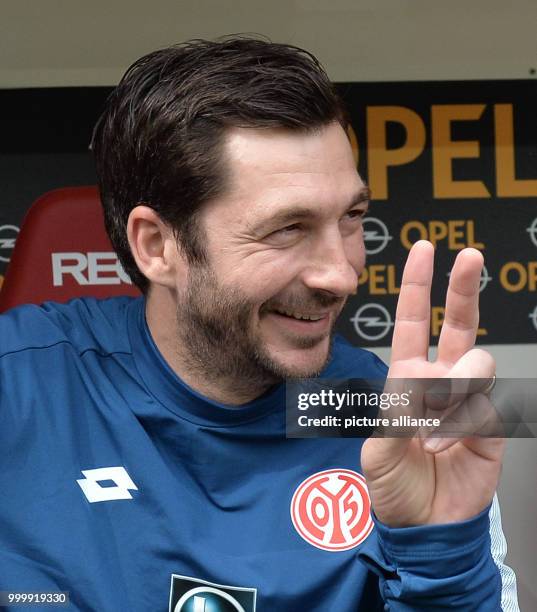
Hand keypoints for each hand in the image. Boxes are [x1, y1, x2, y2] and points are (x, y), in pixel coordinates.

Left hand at [361, 240, 503, 526]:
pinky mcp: (493, 424)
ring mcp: (469, 401)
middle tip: (470, 257)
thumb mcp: (378, 446)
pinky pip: (484, 407)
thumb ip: (397, 411)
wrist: (424, 525)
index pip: (413, 323)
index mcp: (407, 379)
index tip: (424, 251)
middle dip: (462, 288)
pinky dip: (463, 426)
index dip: (417, 287)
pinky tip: (452, 447)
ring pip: (473, 364)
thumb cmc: (395, 484)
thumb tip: (424, 376)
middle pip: (456, 324)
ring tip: (433, 431)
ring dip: (450, 391)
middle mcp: (441, 382)